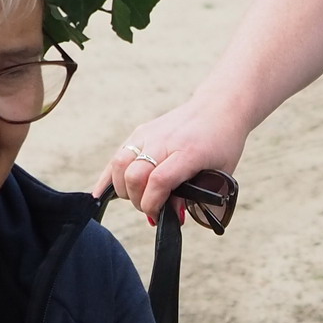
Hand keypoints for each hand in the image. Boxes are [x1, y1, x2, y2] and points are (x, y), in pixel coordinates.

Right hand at [94, 94, 248, 218]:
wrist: (218, 107)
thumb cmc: (223, 143)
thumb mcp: (220, 173)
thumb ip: (196, 195)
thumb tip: (172, 216)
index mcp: (189, 151)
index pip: (159, 180)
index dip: (153, 203)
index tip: (158, 215)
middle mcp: (165, 140)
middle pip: (135, 174)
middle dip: (138, 200)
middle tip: (151, 209)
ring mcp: (149, 134)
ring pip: (120, 164)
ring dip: (123, 188)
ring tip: (137, 198)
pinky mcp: (140, 132)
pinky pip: (117, 156)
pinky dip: (108, 176)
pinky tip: (99, 193)